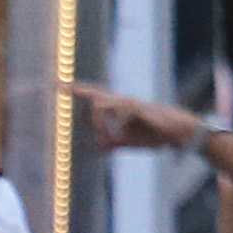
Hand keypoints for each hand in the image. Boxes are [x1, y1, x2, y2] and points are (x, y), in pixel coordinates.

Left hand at [64, 83, 199, 154]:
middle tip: (58, 88)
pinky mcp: (141, 110)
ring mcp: (131, 104)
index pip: (93, 95)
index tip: (56, 84)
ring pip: (105, 104)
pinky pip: (123, 113)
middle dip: (78, 91)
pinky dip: (116, 127)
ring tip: (105, 140)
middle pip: (95, 93)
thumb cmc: (152, 133)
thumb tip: (99, 148)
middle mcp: (122, 102)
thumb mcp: (127, 141)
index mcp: (117, 107)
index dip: (75, 90)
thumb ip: (112, 142)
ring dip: (99, 123)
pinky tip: (118, 138)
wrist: (177, 131)